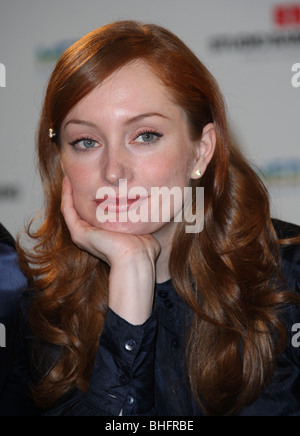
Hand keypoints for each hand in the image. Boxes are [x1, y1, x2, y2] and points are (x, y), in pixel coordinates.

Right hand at [61, 177, 160, 323]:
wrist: (136, 258)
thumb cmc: (143, 248)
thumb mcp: (140, 227)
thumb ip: (140, 219)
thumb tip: (152, 209)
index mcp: (102, 235)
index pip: (91, 212)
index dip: (90, 196)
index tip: (92, 179)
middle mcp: (89, 236)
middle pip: (78, 209)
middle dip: (77, 191)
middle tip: (76, 173)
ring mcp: (81, 235)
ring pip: (70, 208)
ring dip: (68, 191)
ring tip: (69, 174)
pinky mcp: (79, 233)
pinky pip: (68, 210)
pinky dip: (67, 195)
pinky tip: (68, 182)